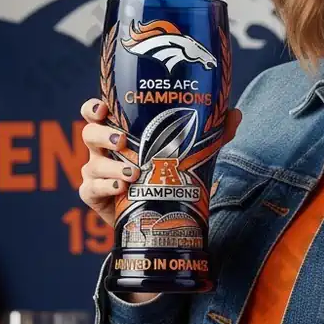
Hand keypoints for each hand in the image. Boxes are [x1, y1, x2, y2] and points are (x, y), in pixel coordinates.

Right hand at [78, 98, 241, 228]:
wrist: (153, 215)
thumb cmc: (164, 175)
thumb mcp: (189, 154)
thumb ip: (211, 135)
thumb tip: (234, 113)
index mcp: (120, 132)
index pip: (95, 113)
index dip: (94, 108)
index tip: (104, 108)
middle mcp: (103, 150)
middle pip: (89, 133)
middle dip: (102, 134)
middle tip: (122, 140)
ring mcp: (96, 173)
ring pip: (92, 164)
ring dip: (111, 165)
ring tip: (134, 170)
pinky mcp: (95, 197)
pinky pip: (91, 189)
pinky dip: (106, 187)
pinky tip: (121, 188)